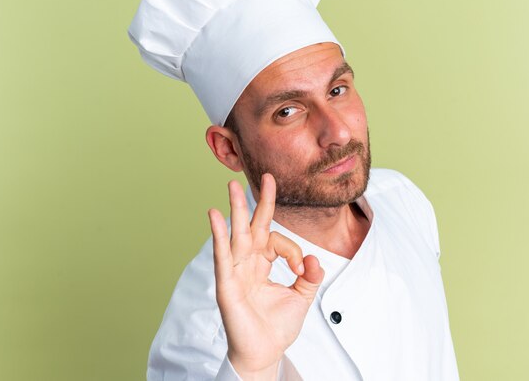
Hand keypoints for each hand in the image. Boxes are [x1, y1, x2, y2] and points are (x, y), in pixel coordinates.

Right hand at [208, 173, 323, 379]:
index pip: (276, 240)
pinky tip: (214, 216)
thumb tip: (314, 257)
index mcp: (262, 262)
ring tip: (232, 186)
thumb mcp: (301, 297)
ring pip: (236, 234)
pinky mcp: (226, 284)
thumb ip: (310, 275)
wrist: (265, 353)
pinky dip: (218, 235)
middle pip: (252, 225)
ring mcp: (235, 271)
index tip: (303, 270)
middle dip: (256, 200)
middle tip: (265, 176)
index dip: (293, 251)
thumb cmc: (276, 326)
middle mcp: (247, 262)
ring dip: (235, 209)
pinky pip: (222, 256)